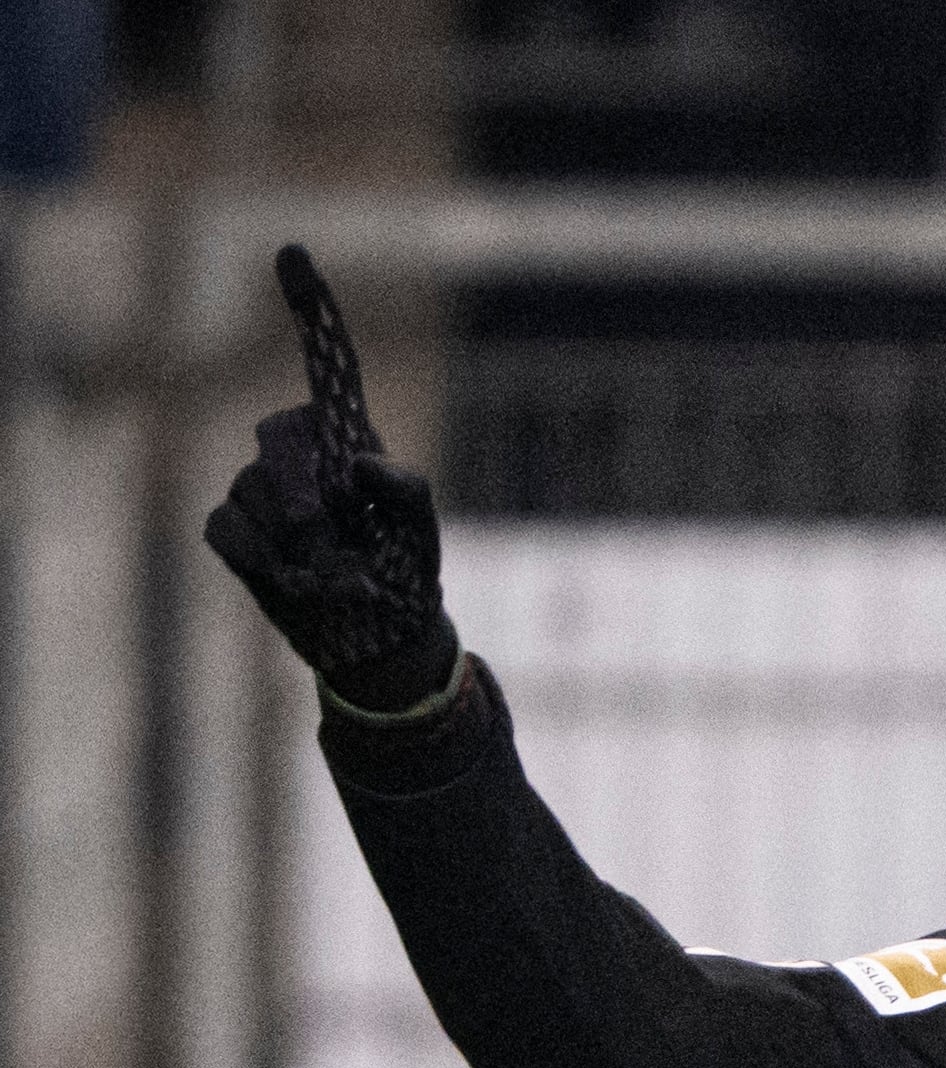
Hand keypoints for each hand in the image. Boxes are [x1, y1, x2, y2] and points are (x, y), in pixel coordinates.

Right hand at [204, 245, 458, 712]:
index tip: (292, 252)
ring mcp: (260, 488)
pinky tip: (290, 581)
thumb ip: (408, 493)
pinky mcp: (236, 530)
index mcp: (347, 440)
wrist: (378, 641)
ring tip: (332, 578)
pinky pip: (226, 527)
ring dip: (297, 546)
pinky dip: (259, 559)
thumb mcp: (424, 538)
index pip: (329, 367)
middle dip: (312, 504)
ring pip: (254, 493)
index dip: (311, 311)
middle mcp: (299, 454)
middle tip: (346, 552)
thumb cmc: (407, 578)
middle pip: (278, 444)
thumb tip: (360, 459)